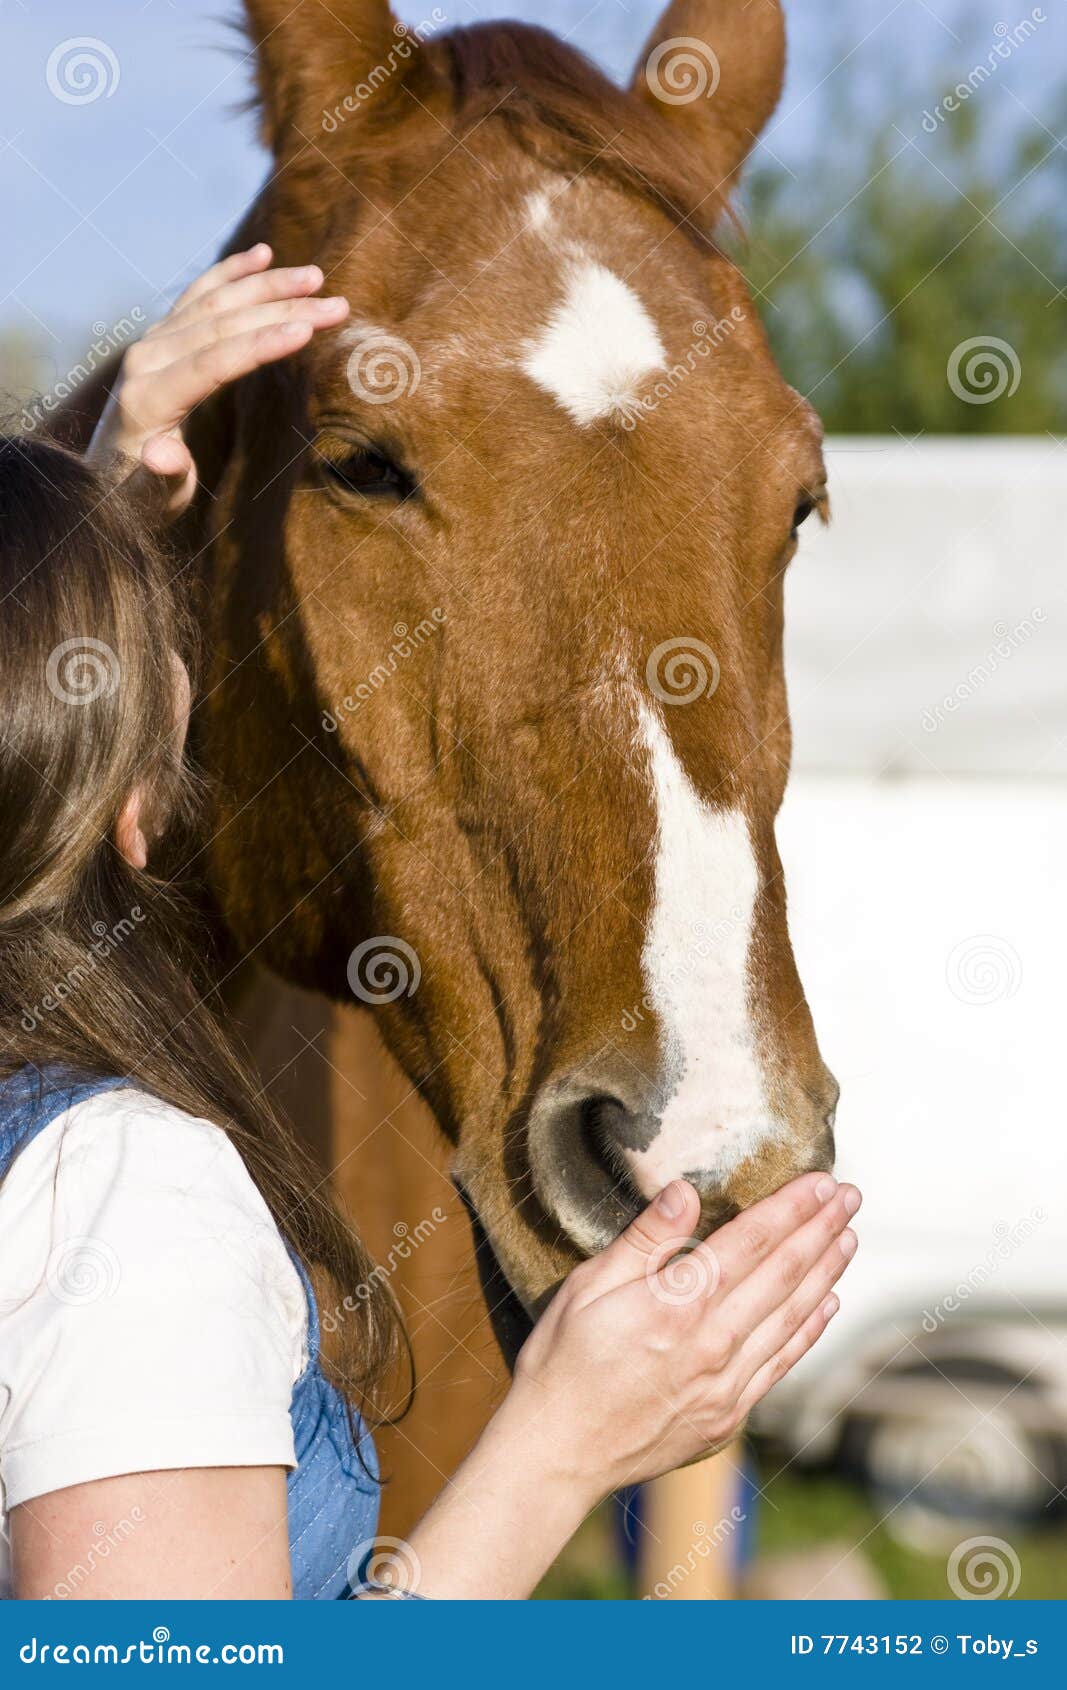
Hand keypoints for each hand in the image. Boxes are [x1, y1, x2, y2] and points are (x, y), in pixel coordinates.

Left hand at [87, 244, 348, 517]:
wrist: (106, 480)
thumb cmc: (138, 498)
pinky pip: (199, 297)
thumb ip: (161, 477)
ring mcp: (152, 344)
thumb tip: (162, 455)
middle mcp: (146, 359)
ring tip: (317, 277)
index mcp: (148, 398)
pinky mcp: (161, 339)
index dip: (261, 344)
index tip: (307, 329)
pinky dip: (231, 274)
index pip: (213, 361)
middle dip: (281, 310)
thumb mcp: (151, 499)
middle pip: (221, 324)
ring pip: (215, 303)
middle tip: (336, 305)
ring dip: (267, 286)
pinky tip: (262, 256)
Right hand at [507, 1171, 859, 1506]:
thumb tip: (684, 1192)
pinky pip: (781, 1364)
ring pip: (792, 1317)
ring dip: (825, 1274)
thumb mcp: (588, 1287)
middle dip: (820, 1230)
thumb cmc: (563, 1363)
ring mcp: (726, 1385)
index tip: (822, 1181)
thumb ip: (644, 1240)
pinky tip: (827, 1305)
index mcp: (678, 1304)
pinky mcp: (727, 1416)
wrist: (558, 1453)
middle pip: (782, 1274)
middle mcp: (713, 1343)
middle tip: (852, 1197)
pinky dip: (809, 1331)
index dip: (791, 1208)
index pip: (751, 1241)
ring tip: (849, 1239)